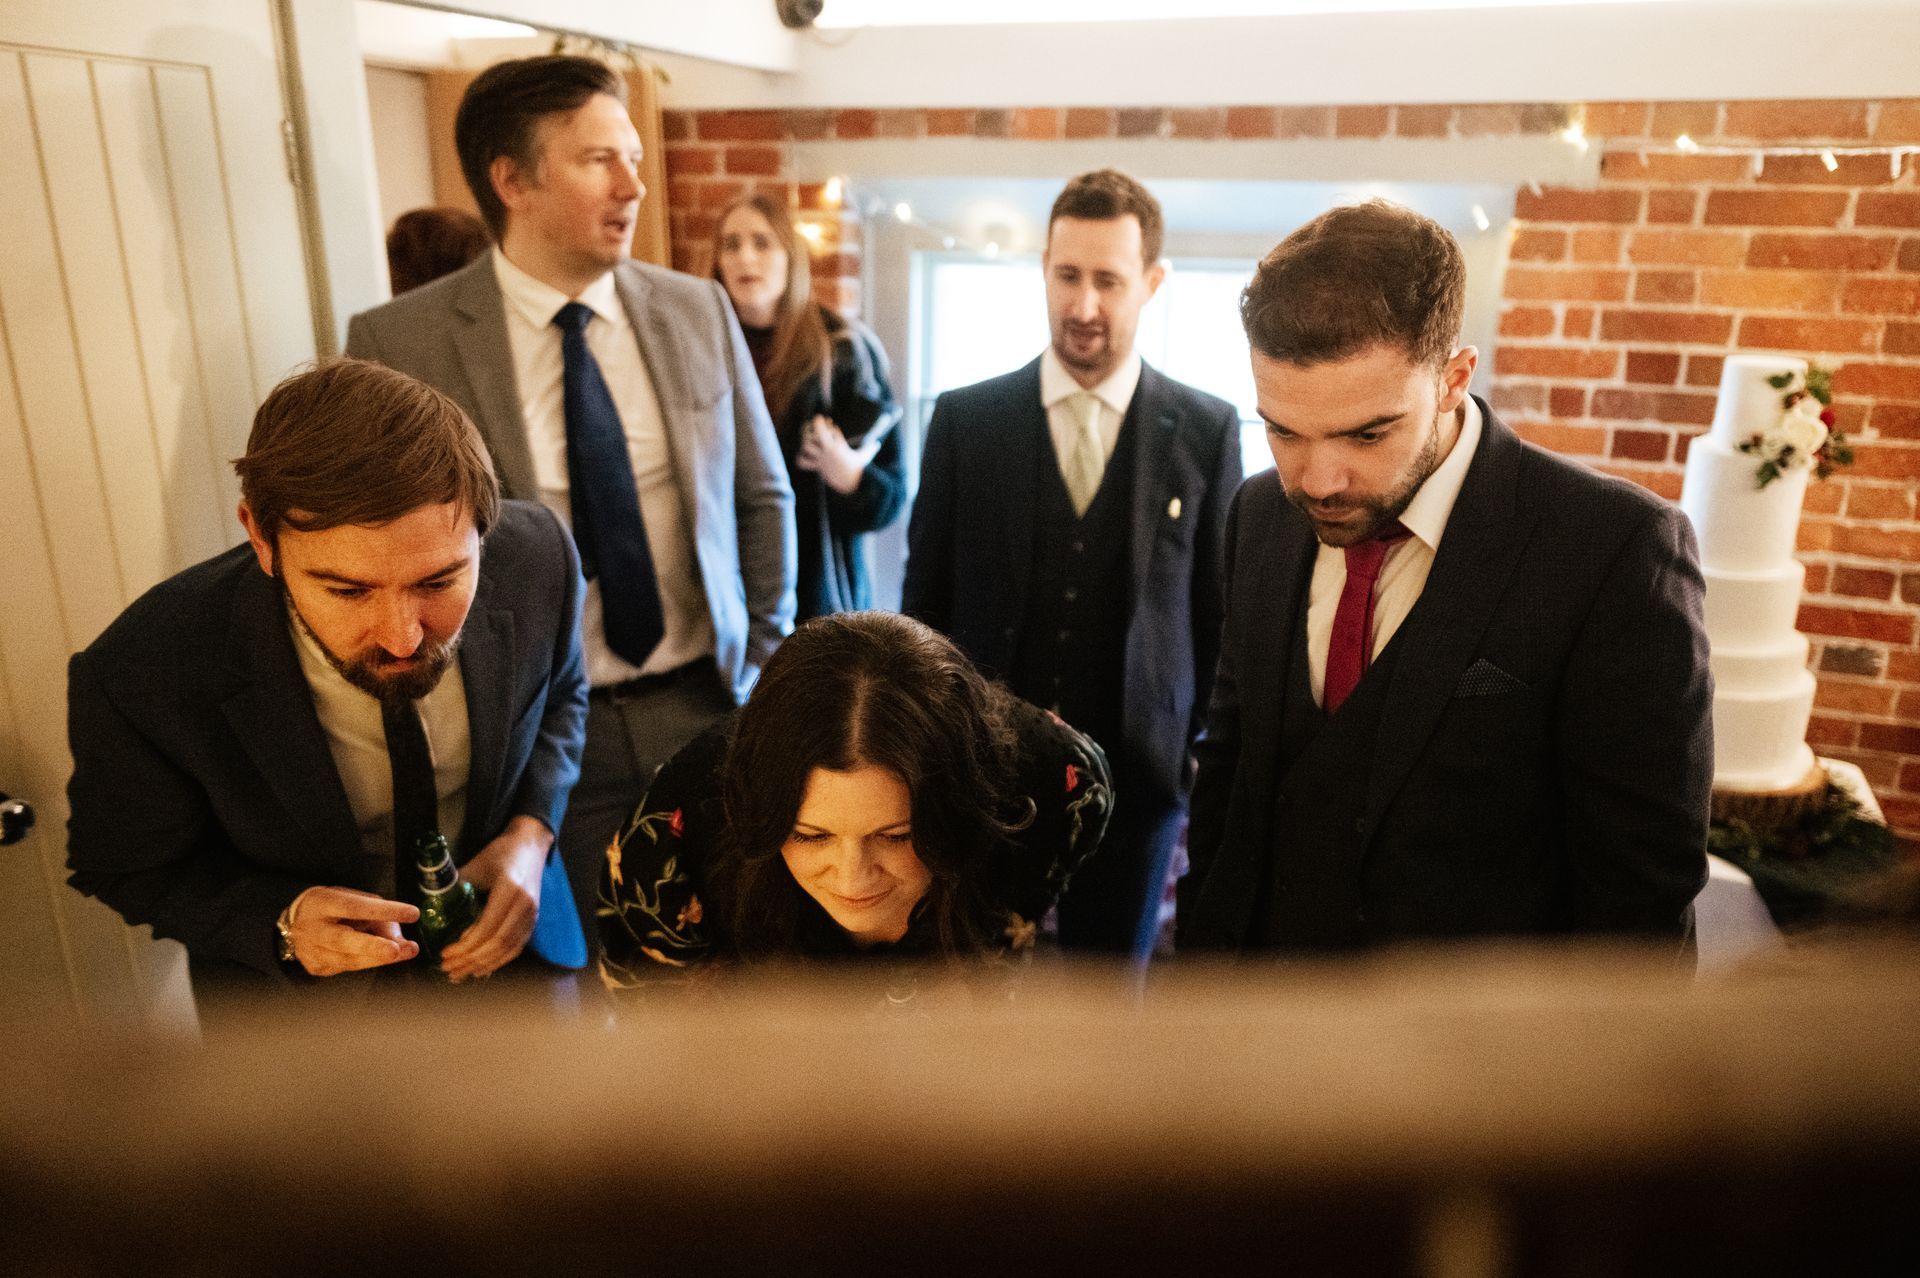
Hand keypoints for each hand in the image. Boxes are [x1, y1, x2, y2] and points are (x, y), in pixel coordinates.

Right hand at [286, 886, 418, 976]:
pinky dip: (366, 962)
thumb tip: (404, 942)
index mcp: (322, 903)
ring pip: (347, 960)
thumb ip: (380, 915)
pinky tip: (379, 956)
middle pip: (342, 940)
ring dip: (378, 958)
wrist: (297, 921)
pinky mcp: (315, 966)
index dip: (384, 911)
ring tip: (404, 952)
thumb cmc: (335, 907)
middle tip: (398, 950)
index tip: (412, 913)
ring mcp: (310, 951)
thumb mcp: (355, 899)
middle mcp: (312, 928)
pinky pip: (346, 967)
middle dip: (373, 947)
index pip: (354, 906)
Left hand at [437, 816, 550, 981]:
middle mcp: (524, 905)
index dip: (466, 946)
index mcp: (510, 889)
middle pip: (498, 943)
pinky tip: (481, 969)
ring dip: (483, 965)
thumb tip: (431, 908)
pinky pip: (516, 947)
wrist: (529, 846)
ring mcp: (532, 914)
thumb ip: (456, 887)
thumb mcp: (475, 866)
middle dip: (471, 960)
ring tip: (461, 974)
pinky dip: (498, 961)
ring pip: (508, 949)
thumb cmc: (500, 853)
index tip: (445, 953)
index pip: (488, 927)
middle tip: (448, 969)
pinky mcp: (533, 920)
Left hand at [794, 415, 878, 494]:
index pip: (832, 430)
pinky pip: (804, 463)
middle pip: (818, 434)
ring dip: (805, 441)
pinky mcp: (817, 467)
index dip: (829, 425)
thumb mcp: (865, 457)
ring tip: (808, 438)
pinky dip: (801, 459)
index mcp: (840, 446)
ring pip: (807, 446)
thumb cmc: (858, 470)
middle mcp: (829, 451)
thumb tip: (877, 444)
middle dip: (815, 426)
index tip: (830, 424)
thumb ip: (871, 449)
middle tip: (814, 425)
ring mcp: (822, 459)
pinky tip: (803, 455)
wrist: (851, 485)